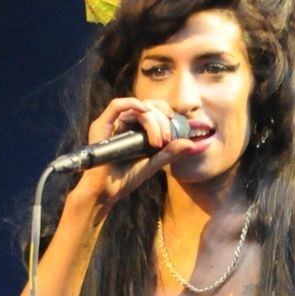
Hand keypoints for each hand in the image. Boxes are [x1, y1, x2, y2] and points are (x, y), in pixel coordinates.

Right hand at [68, 96, 193, 208]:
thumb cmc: (126, 178)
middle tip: (166, 140)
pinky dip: (131, 103)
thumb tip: (192, 143)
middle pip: (147, 107)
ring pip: (136, 109)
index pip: (152, 110)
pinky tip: (144, 110)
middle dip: (161, 121)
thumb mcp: (153, 164)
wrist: (107, 192)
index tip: (176, 124)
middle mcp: (124, 123)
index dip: (165, 113)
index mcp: (135, 128)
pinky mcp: (102, 125)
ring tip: (157, 142)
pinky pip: (116, 105)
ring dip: (152, 121)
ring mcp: (113, 123)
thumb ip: (170, 153)